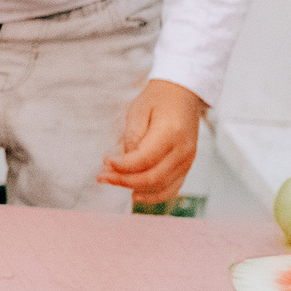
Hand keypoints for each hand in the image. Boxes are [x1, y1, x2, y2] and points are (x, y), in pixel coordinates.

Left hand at [100, 78, 203, 203]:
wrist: (183, 94)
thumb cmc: (158, 99)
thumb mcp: (138, 110)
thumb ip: (132, 136)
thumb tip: (125, 161)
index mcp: (171, 134)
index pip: (145, 159)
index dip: (122, 166)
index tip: (105, 162)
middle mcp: (183, 151)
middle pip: (153, 177)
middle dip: (124, 180)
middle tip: (102, 176)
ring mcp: (188, 160)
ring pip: (162, 187)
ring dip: (136, 189)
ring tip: (113, 182)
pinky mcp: (187, 166)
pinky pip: (172, 188)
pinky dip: (154, 195)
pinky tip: (135, 194)